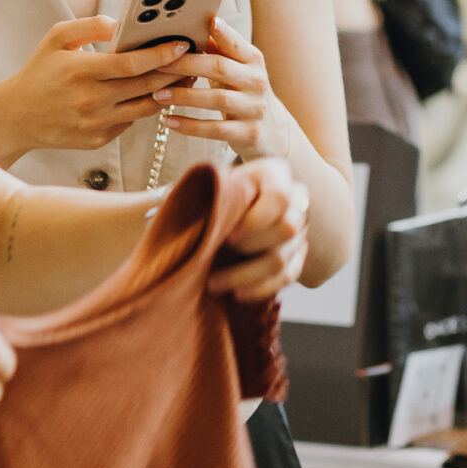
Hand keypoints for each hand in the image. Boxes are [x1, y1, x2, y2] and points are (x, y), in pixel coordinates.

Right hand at [0, 16, 180, 160]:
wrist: (17, 117)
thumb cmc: (40, 71)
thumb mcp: (57, 38)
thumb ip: (91, 26)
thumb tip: (123, 24)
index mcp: (81, 72)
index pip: (132, 64)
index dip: (161, 54)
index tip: (181, 44)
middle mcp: (90, 101)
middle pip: (146, 86)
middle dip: (174, 72)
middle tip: (194, 58)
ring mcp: (95, 124)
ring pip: (145, 108)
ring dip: (168, 92)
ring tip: (183, 76)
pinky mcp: (98, 141)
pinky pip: (131, 121)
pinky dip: (145, 107)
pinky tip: (157, 93)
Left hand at [152, 23, 289, 160]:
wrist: (271, 129)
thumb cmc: (242, 91)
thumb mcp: (236, 68)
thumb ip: (217, 49)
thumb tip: (189, 25)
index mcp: (253, 60)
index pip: (235, 44)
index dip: (222, 33)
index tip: (206, 21)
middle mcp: (257, 82)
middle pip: (220, 68)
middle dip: (186, 65)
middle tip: (159, 65)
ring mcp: (254, 108)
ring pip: (216, 99)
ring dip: (184, 96)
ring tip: (158, 94)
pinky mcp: (248, 133)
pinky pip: (215, 129)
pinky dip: (190, 125)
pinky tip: (169, 120)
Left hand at [208, 156, 309, 303]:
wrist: (214, 211)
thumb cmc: (207, 196)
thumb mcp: (205, 187)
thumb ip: (206, 195)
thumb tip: (168, 208)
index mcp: (272, 174)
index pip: (280, 197)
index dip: (256, 220)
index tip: (228, 235)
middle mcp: (294, 199)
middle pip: (288, 228)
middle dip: (251, 247)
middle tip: (218, 254)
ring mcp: (298, 229)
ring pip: (284, 258)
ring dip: (248, 276)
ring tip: (214, 284)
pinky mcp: (296, 255)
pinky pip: (288, 276)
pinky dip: (261, 288)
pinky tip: (237, 294)